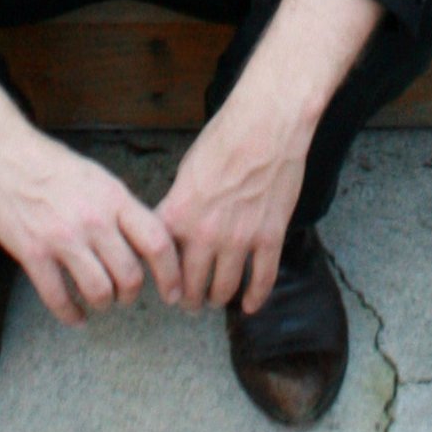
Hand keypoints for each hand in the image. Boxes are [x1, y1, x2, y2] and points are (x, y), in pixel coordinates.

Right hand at [0, 111, 181, 324]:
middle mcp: (93, 220)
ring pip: (99, 291)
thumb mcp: (98, 178)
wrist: (1, 152)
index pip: (157, 242)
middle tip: (126, 296)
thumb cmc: (50, 163)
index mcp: (114, 199)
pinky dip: (70, 314)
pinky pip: (58, 297)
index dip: (171, 273)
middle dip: (131, 294)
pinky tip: (74, 315)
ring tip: (100, 301)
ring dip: (104, 303)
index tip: (172, 291)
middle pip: (129, 275)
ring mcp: (62, 238)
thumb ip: (120, 210)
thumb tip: (142, 242)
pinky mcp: (32, 253)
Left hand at [158, 86, 313, 312]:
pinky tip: (251, 305)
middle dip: (189, 298)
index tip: (163, 287)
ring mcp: (240, 239)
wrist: (266, 125)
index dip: (161, 280)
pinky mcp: (270, 237)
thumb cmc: (224, 139)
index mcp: (179, 215)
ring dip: (218, 298)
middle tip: (189, 302)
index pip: (161, 263)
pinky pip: (262, 279)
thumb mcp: (187, 172)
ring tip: (216, 300)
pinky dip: (256, 297)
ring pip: (224, 289)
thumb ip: (179, 206)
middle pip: (191, 285)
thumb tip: (174, 228)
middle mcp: (205, 234)